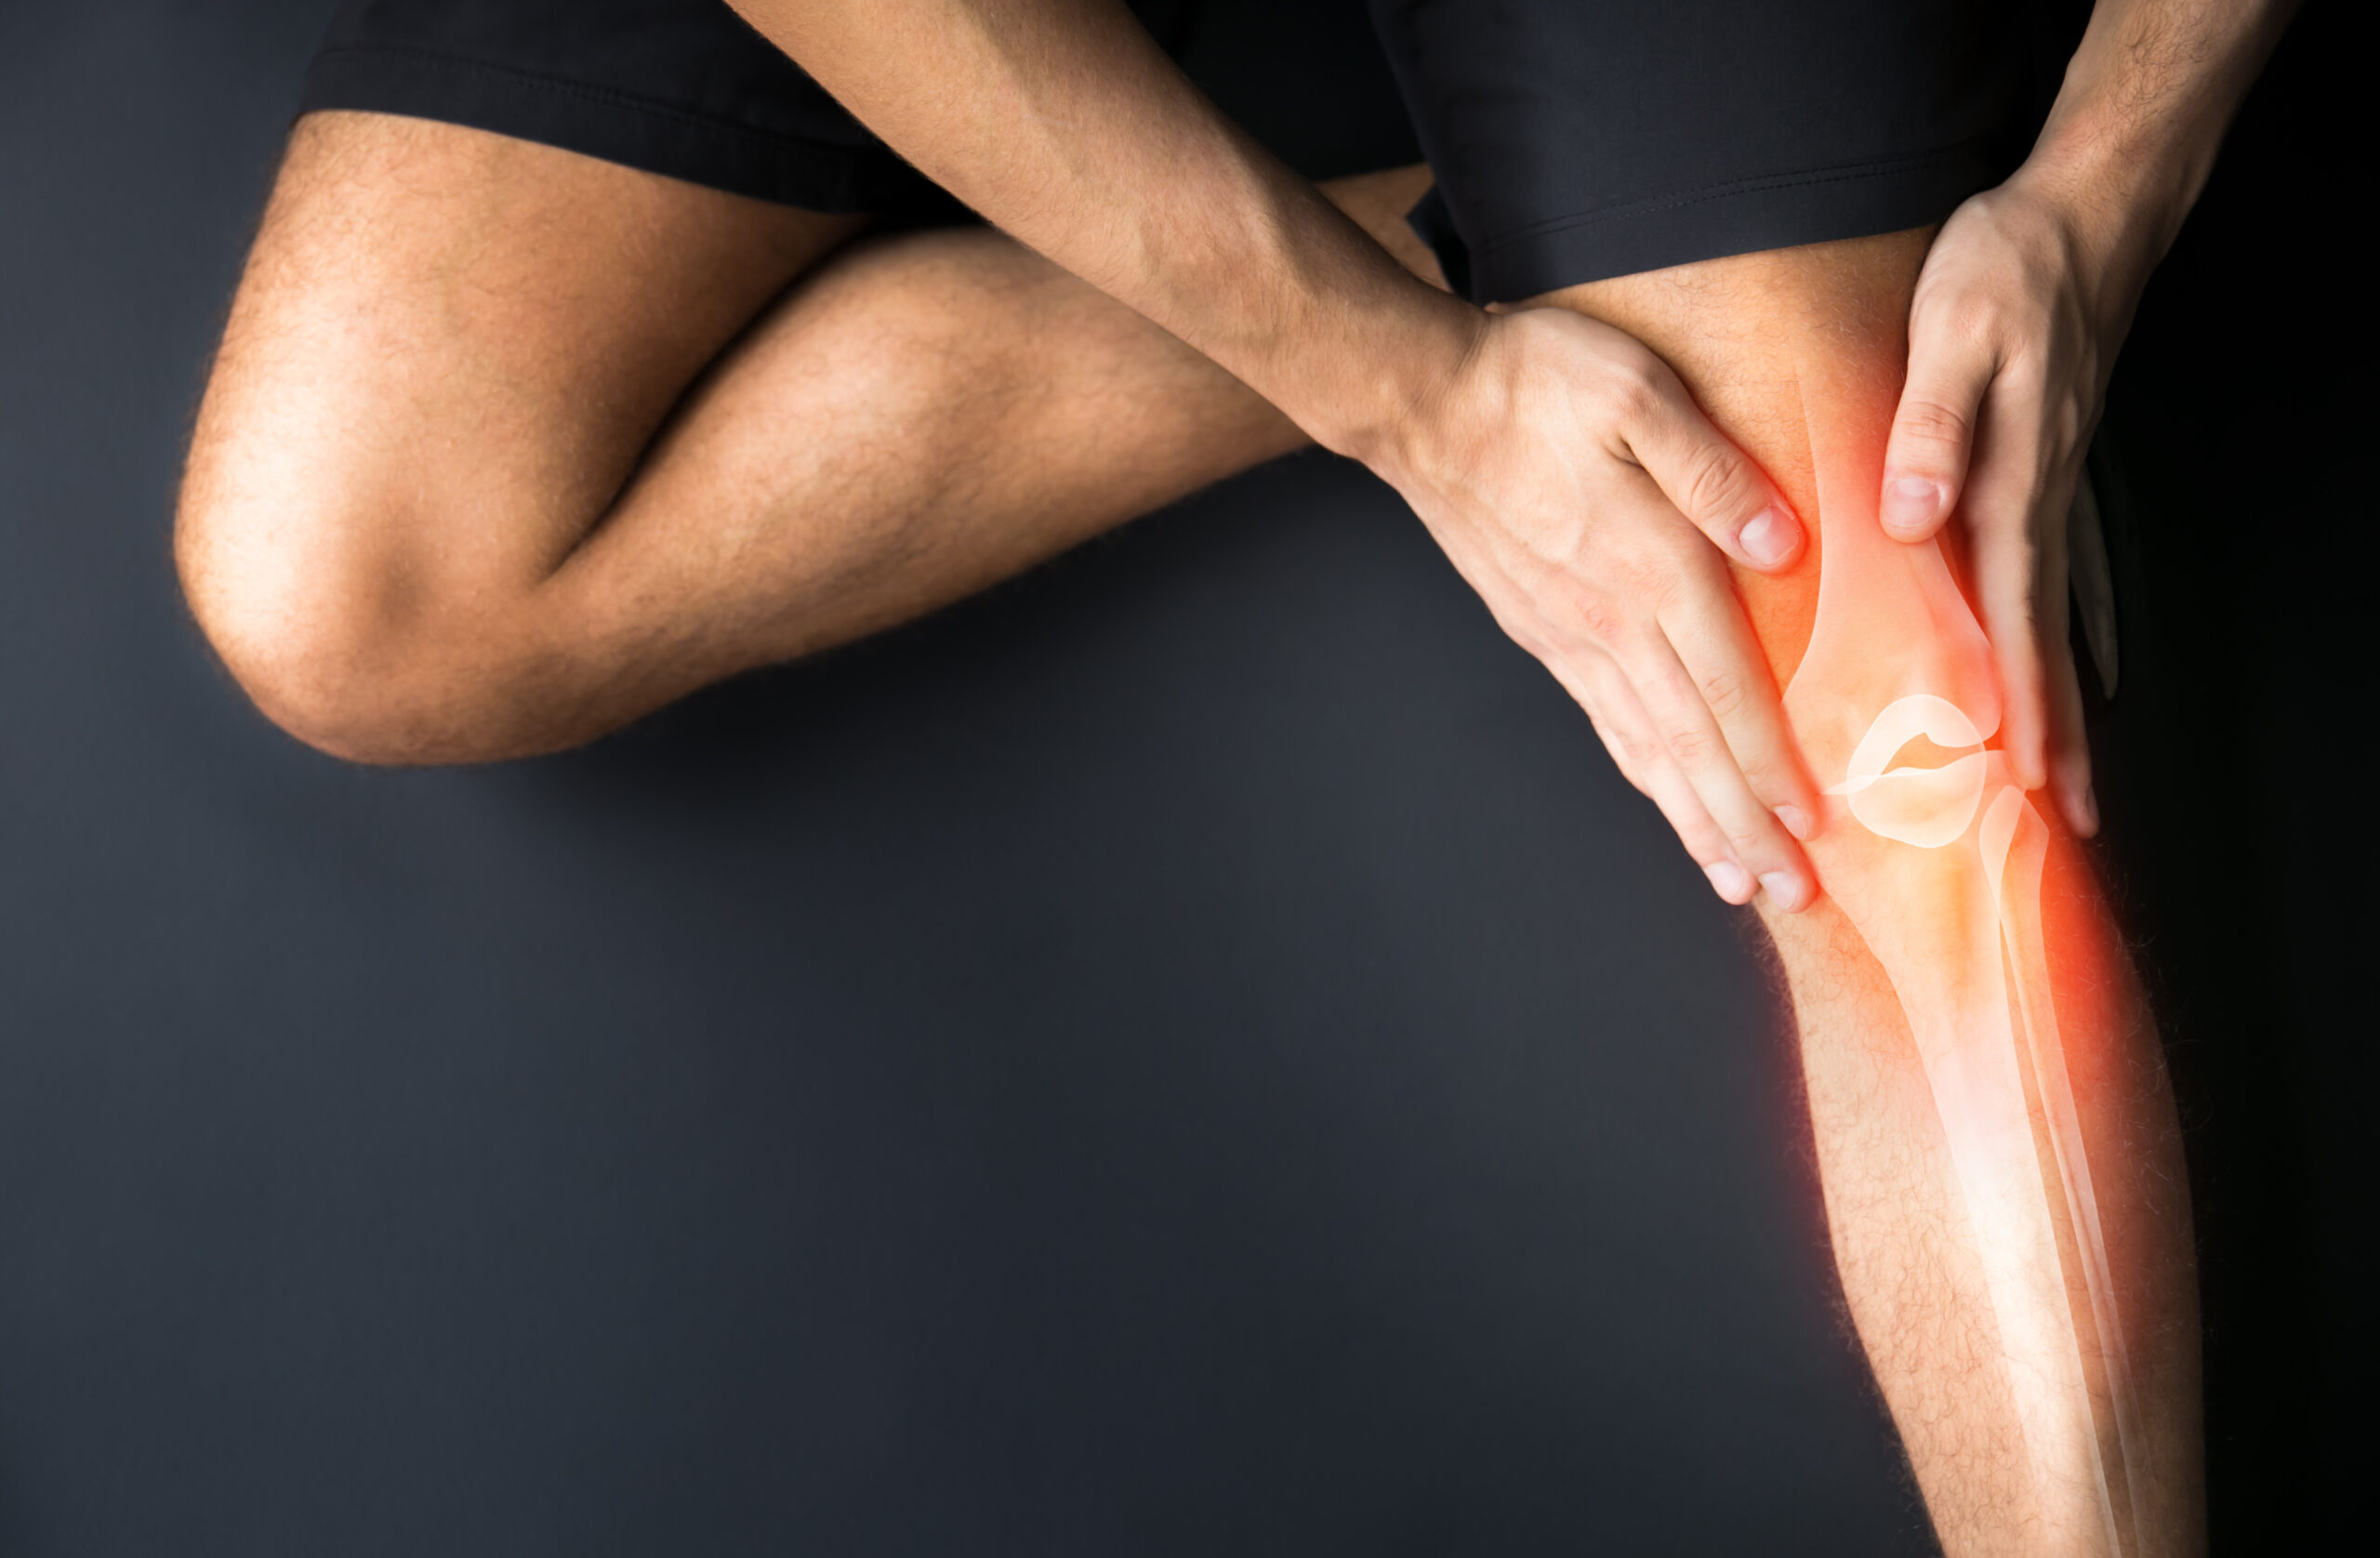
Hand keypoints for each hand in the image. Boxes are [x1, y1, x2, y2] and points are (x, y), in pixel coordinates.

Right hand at [1382, 306, 1822, 910]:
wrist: (1422, 404)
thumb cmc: (1534, 381)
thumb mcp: (1635, 388)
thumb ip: (1711, 467)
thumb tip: (1780, 543)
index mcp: (1648, 563)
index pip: (1725, 683)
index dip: (1770, 760)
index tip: (1815, 823)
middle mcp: (1610, 621)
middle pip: (1690, 745)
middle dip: (1743, 826)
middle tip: (1793, 895)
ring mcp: (1572, 637)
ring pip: (1646, 751)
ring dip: (1696, 823)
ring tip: (1739, 883)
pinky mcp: (1545, 636)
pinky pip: (1607, 724)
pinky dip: (1646, 778)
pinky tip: (1671, 807)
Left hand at [1875, 172, 2144, 837]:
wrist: (2078, 217)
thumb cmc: (2006, 270)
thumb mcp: (1954, 333)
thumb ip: (1931, 427)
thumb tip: (1911, 518)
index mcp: (2010, 482)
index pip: (2014, 616)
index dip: (2019, 701)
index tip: (2026, 775)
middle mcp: (2039, 502)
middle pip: (2049, 641)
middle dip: (2060, 735)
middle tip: (2072, 821)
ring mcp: (2050, 493)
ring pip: (2056, 619)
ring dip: (2062, 701)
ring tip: (2066, 781)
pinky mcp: (2044, 475)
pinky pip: (2051, 581)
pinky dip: (2056, 640)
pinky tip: (2056, 676)